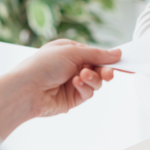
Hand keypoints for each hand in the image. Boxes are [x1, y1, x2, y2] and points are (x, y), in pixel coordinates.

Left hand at [0, 39, 120, 140]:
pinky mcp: (72, 99)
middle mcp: (72, 66)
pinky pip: (88, 93)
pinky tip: (76, 83)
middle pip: (98, 69)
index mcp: (70, 51)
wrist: (26, 89)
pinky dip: (85, 88)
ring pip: (96, 82)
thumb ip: (97, 54)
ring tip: (82, 76)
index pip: (95, 53)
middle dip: (104, 71)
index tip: (124, 61)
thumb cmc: (43, 65)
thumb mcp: (73, 52)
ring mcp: (72, 83)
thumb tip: (117, 53)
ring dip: (93, 79)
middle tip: (108, 74)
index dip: (108, 58)